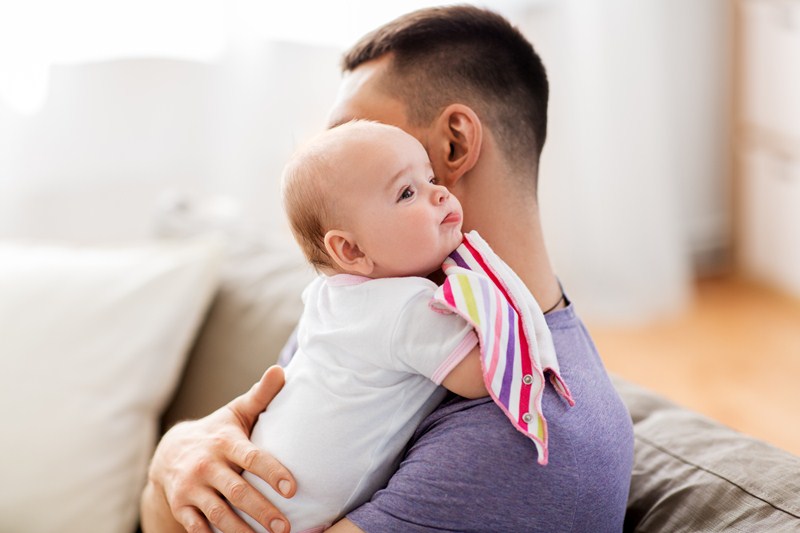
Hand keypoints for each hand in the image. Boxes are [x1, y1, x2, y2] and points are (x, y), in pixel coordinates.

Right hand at [141, 366, 295, 532]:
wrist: (170, 451)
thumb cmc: (217, 431)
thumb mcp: (236, 412)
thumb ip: (261, 395)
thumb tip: (281, 370)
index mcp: (225, 442)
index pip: (252, 458)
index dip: (272, 473)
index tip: (292, 488)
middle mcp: (207, 465)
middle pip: (238, 491)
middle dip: (262, 511)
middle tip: (286, 527)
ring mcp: (191, 487)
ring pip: (218, 514)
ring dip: (241, 531)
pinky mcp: (180, 505)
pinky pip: (196, 526)